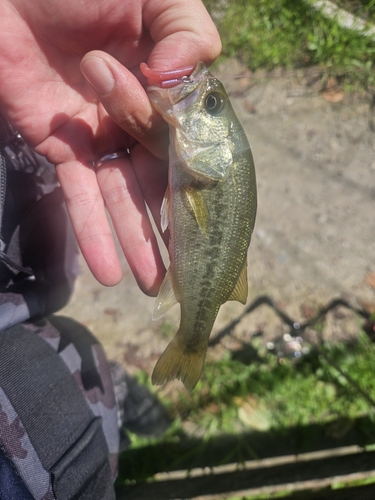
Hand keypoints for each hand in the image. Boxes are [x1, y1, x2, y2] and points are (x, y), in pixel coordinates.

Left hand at [0, 0, 220, 294]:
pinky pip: (79, 195)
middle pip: (159, 181)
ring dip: (137, 242)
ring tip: (154, 284)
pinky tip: (108, 272)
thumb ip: (187, 33)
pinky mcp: (61, 148)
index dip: (200, 186)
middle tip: (187, 273)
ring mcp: (100, 136)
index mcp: (167, 88)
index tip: (212, 225)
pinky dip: (93, 233)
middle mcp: (137, 118)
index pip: (191, 144)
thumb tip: (179, 85)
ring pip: (122, 197)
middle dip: (172, 228)